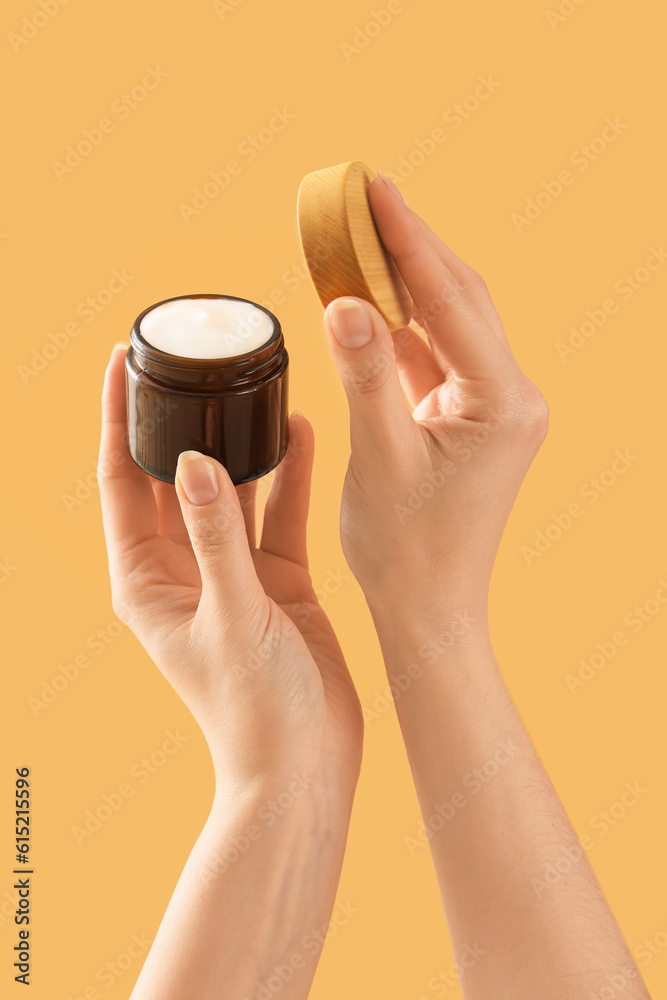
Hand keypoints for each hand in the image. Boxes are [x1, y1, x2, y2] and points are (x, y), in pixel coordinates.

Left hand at [98, 345, 362, 795]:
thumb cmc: (255, 707)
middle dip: (178, 419)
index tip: (122, 358)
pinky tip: (301, 430)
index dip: (116, 417)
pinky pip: (278, 511)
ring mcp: (229, 570)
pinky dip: (288, 474)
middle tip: (193, 358)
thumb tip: (190, 460)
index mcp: (145, 578)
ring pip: (229, 487)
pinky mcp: (275, 577)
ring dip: (238, 441)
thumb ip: (216, 535)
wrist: (306, 763)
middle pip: (169, 475)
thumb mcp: (233, 613)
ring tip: (250, 383)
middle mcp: (181, 567)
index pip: (119, 480)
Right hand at [323, 174, 548, 619]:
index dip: (406, 239)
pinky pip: (437, 355)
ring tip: (358, 235)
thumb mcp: (379, 458)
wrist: (429, 609)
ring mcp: (494, 407)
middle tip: (363, 194)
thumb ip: (364, 377)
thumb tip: (345, 301)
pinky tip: (367, 300)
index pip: (451, 300)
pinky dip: (402, 327)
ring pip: (450, 322)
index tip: (371, 186)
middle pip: (460, 298)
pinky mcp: (472, 418)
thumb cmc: (406, 549)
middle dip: (410, 246)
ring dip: (405, 282)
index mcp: (502, 403)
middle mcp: (512, 397)